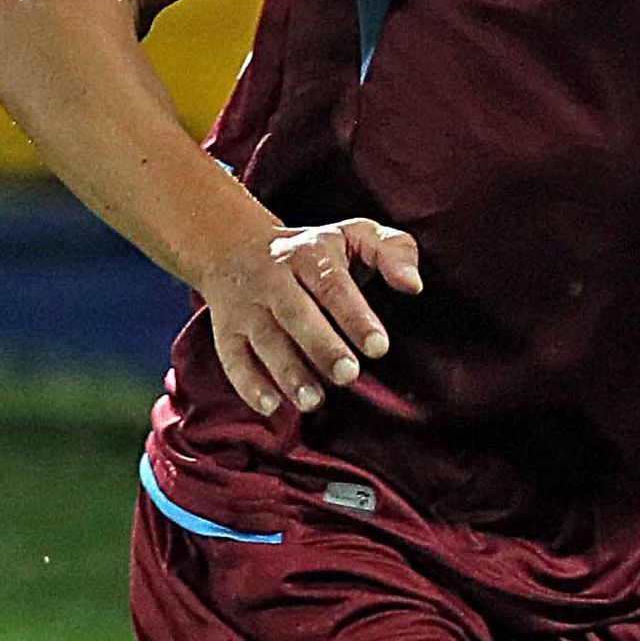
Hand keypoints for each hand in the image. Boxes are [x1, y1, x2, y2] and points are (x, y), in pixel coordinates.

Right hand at [199, 216, 420, 419]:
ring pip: (265, 340)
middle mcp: (274, 280)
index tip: (379, 347)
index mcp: (310, 255)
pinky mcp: (226, 331)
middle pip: (296, 314)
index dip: (355, 317)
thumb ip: (393, 251)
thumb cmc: (315, 250)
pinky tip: (271, 406)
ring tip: (313, 401)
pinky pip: (232, 358)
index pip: (333, 286)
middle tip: (348, 375)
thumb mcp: (356, 235)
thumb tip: (413, 285)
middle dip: (321, 347)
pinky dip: (249, 384)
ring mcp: (247, 307)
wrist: (233, 246)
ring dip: (287, 373)